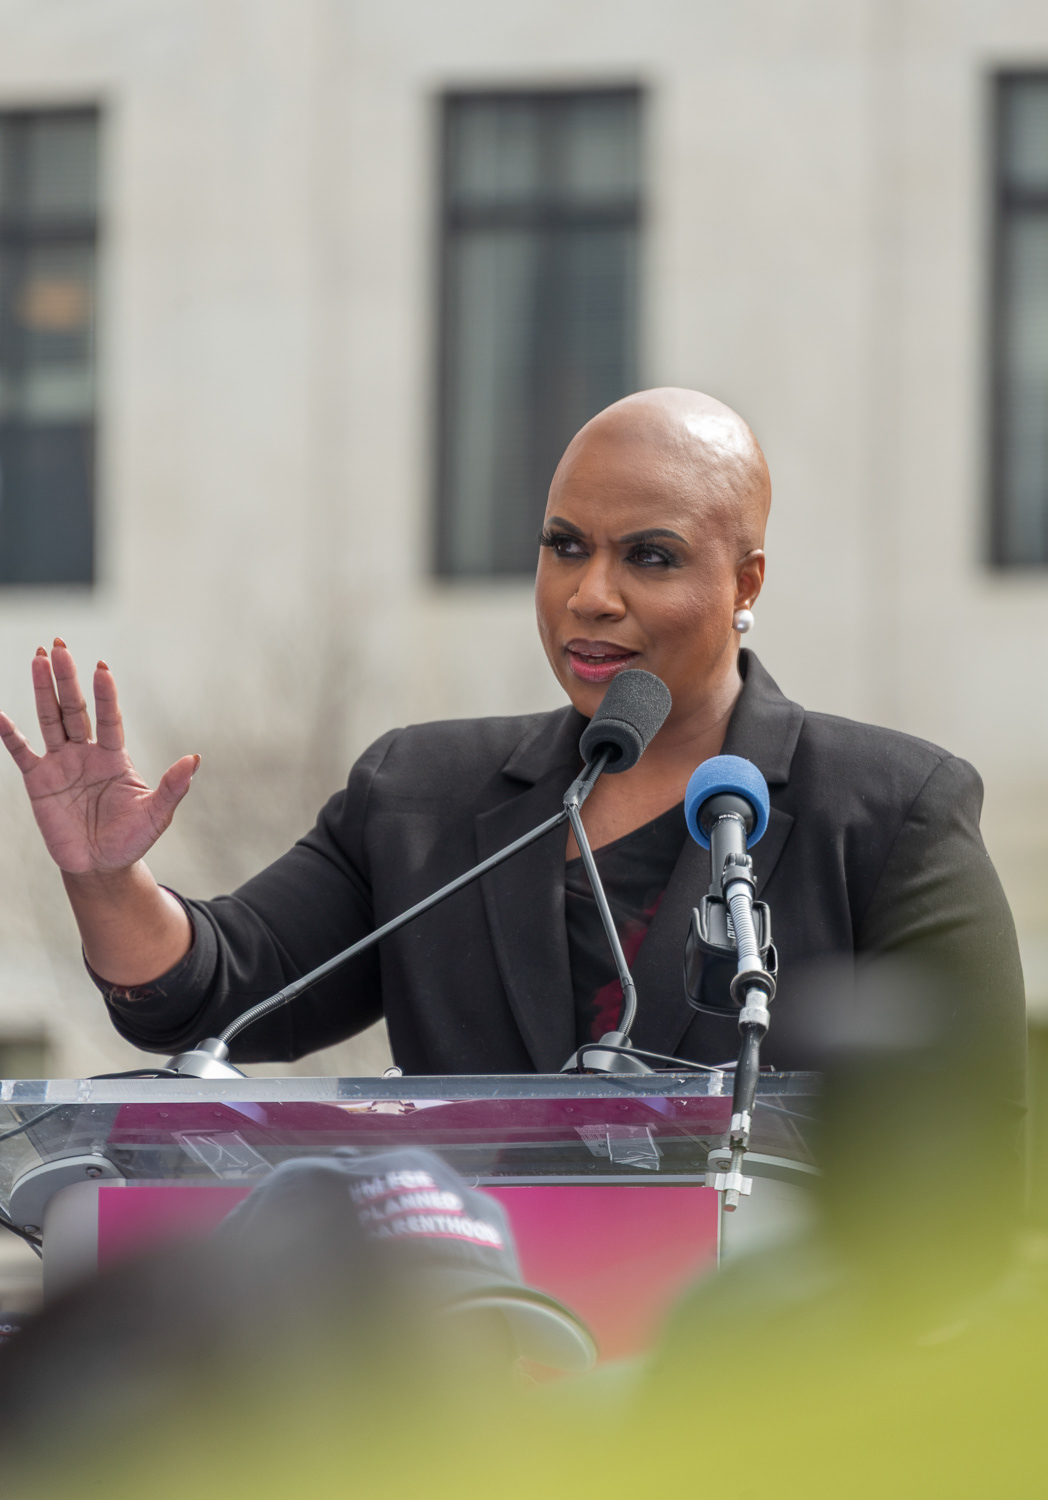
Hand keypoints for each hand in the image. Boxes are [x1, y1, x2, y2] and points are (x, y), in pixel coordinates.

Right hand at [0, 640, 198, 875]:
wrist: (101, 866)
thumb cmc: (132, 838)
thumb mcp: (156, 815)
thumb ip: (172, 787)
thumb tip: (195, 759)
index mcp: (114, 756)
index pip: (110, 718)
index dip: (106, 694)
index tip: (102, 668)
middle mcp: (86, 753)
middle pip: (75, 709)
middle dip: (67, 678)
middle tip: (59, 645)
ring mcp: (61, 764)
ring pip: (50, 719)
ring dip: (43, 689)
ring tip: (38, 657)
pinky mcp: (39, 781)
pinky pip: (22, 753)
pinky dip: (10, 734)